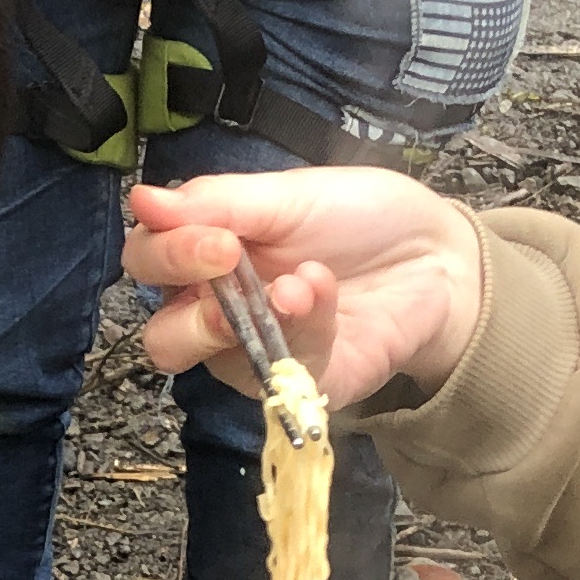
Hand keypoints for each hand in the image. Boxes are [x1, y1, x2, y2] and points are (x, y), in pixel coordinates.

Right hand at [122, 172, 487, 410]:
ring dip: (254, 318)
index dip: (166, 256)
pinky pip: (282, 373)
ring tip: (301, 281)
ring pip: (214, 365)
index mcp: (207, 254)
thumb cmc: (362, 218)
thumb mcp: (288, 195)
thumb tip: (140, 200)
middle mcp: (221, 309)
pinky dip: (304, 326)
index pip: (148, 265)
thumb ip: (216, 203)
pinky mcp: (301, 385)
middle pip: (163, 338)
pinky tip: (324, 290)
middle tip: (231, 267)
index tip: (213, 239)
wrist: (439, 256)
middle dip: (190, 312)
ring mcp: (259, 353)